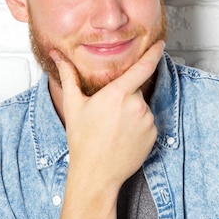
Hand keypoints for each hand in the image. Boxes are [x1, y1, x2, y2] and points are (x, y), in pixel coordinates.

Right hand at [51, 41, 163, 190]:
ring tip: (114, 128)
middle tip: (108, 113)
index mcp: (117, 94)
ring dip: (131, 112)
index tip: (160, 44)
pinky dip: (138, 126)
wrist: (96, 173)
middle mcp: (136, 105)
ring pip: (141, 107)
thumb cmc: (83, 141)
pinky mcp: (153, 134)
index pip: (142, 67)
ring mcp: (147, 121)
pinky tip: (123, 136)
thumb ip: (69, 76)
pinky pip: (147, 122)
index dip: (153, 53)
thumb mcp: (73, 105)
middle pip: (136, 89)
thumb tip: (58, 57)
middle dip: (124, 95)